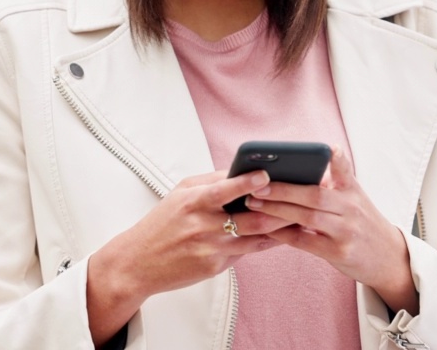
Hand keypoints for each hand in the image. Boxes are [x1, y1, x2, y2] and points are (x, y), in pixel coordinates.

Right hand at [87, 169, 290, 343]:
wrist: (137, 263)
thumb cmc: (162, 223)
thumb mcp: (179, 195)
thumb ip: (209, 182)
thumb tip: (240, 170)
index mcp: (190, 202)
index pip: (222, 189)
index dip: (246, 182)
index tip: (266, 175)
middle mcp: (201, 225)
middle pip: (248, 217)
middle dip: (276, 209)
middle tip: (298, 199)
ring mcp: (209, 248)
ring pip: (254, 236)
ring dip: (279, 227)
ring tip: (299, 217)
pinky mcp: (213, 266)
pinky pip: (246, 252)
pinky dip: (265, 242)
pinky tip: (281, 236)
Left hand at [244, 146, 418, 313]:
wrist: (388, 258)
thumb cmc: (362, 223)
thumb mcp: (356, 198)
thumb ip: (334, 183)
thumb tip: (296, 168)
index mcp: (353, 191)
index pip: (345, 171)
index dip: (337, 159)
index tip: (328, 148)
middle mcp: (352, 209)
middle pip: (315, 195)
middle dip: (283, 189)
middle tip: (257, 185)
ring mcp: (346, 232)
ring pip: (307, 217)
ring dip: (277, 210)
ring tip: (254, 204)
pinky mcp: (339, 253)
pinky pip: (305, 242)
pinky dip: (284, 234)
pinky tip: (266, 227)